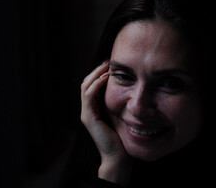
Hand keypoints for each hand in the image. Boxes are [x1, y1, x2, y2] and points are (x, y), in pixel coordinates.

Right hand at [80, 61, 132, 184]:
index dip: (99, 73)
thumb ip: (119, 103)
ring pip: (85, 86)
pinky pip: (89, 96)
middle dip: (97, 70)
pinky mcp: (88, 117)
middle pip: (86, 82)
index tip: (111, 64)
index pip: (92, 85)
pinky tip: (106, 78)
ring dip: (96, 74)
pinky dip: (96, 84)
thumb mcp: (121, 114)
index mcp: (94, 108)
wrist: (118, 156)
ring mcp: (86, 113)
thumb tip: (130, 88)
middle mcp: (87, 109)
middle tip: (108, 61)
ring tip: (107, 66)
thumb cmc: (122, 137)